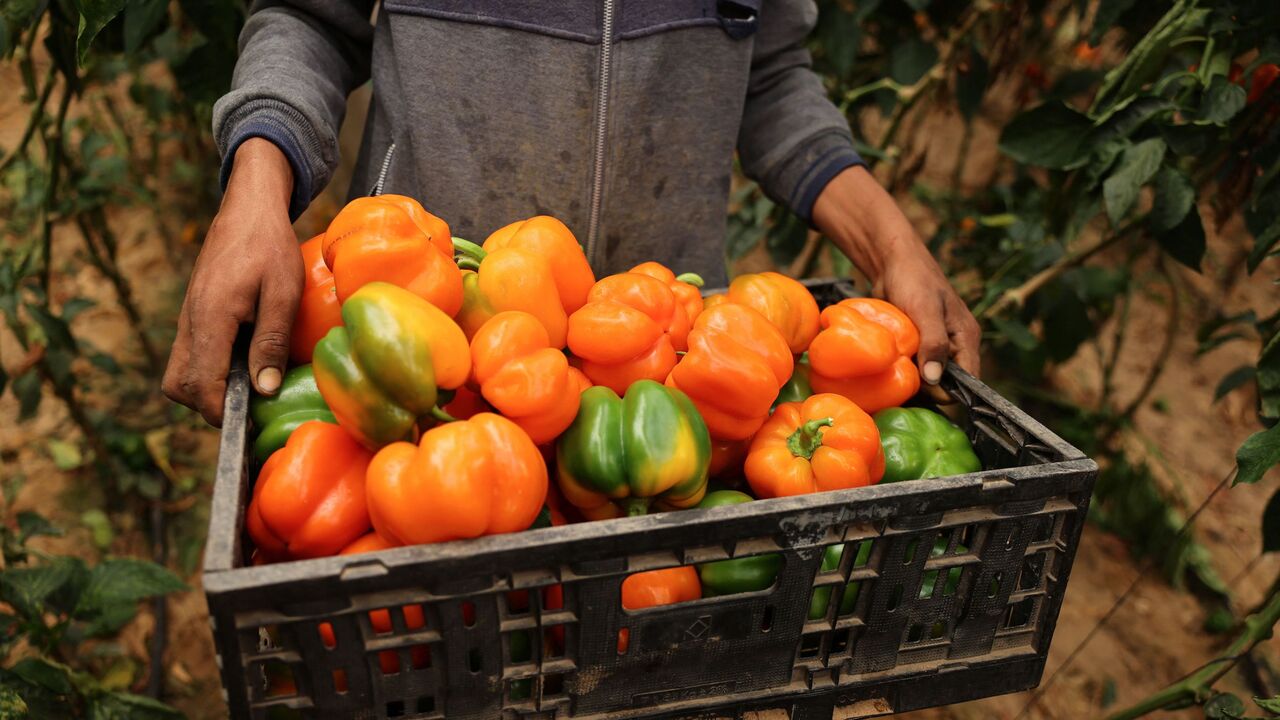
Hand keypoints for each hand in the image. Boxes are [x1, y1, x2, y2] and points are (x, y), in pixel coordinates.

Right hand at [162, 139, 302, 425]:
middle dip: (210, 406)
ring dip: (208, 388)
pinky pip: (189, 355)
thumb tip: (264, 390)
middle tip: (251, 404)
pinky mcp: (193, 314)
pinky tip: (245, 359)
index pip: (202, 385)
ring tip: (250, 383)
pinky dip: (210, 368)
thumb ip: (272, 341)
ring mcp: (187, 318)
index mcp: (211, 318)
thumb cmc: (270, 246)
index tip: (250, 422)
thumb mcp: (284, 292)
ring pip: (180, 374)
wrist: (248, 208)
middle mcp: (190, 322)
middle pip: (180, 387)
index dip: (223, 413)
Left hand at [812, 166, 980, 383]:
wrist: (890, 259)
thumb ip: (934, 344)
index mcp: (966, 338)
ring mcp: (934, 344)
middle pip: (946, 382)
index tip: (924, 396)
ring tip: (892, 385)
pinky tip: (886, 374)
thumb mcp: (925, 312)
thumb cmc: (913, 280)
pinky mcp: (915, 342)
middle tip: (903, 390)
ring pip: (927, 376)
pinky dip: (902, 370)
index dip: (948, 393)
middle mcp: (954, 344)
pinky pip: (912, 364)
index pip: (968, 381)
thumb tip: (937, 381)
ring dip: (912, 381)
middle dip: (928, 390)